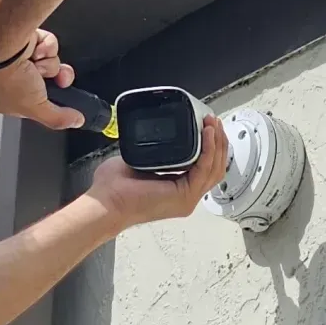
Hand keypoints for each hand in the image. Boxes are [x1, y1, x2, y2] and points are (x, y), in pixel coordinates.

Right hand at [0, 29, 84, 129]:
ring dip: (50, 64)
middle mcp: (10, 80)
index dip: (48, 102)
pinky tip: (35, 49)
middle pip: (48, 85)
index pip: (36, 106)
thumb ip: (58, 119)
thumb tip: (77, 121)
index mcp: (5, 101)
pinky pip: (47, 47)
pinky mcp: (24, 41)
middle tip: (59, 80)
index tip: (58, 102)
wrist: (2, 44)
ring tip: (37, 63)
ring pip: (50, 65)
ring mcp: (17, 59)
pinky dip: (46, 48)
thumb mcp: (36, 108)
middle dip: (58, 80)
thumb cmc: (9, 78)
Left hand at [89, 115, 228, 231]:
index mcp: (177, 190)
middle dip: (218, 142)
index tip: (207, 127)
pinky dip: (209, 149)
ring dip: (217, 143)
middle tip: (214, 121)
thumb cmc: (115, 189)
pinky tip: (207, 133)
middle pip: (215, 168)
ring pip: (215, 168)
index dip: (210, 147)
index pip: (204, 169)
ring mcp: (187, 198)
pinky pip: (205, 168)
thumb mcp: (140, 161)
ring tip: (213, 124)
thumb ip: (154, 151)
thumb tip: (157, 135)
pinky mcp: (185, 195)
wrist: (107, 202)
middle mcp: (185, 196)